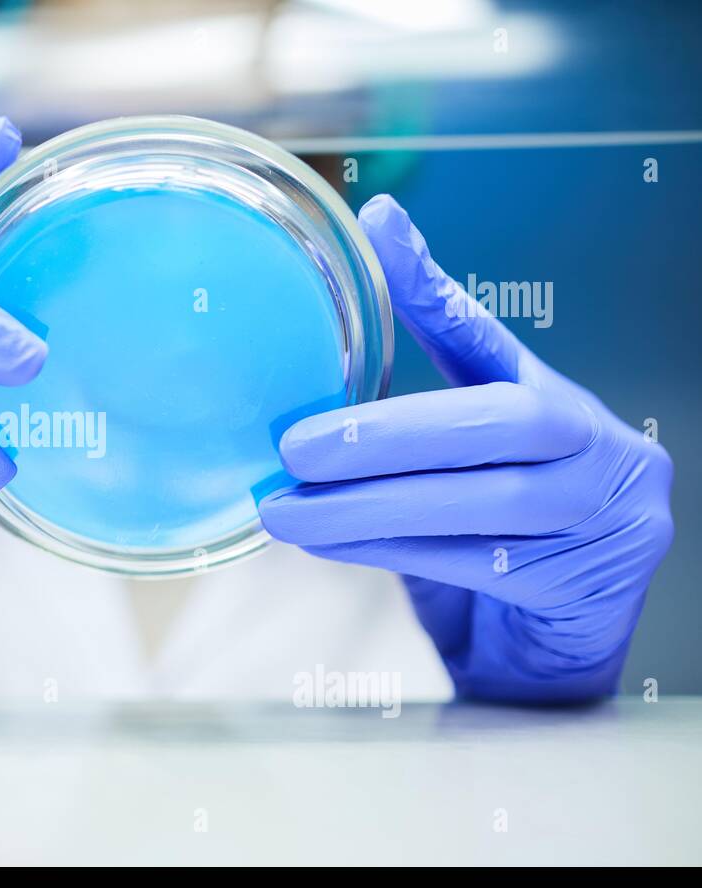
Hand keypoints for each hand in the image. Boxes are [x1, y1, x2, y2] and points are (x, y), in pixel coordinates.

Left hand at [258, 195, 672, 702]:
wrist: (544, 652)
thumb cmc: (487, 552)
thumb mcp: (448, 480)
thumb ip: (402, 436)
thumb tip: (298, 405)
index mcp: (555, 400)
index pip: (488, 334)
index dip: (431, 285)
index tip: (381, 227)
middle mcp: (596, 443)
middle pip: (494, 420)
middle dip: (384, 435)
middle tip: (294, 447)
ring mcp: (608, 511)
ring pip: (479, 499)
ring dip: (369, 507)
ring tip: (287, 510)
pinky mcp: (594, 578)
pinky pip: (473, 560)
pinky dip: (389, 549)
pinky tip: (328, 544)